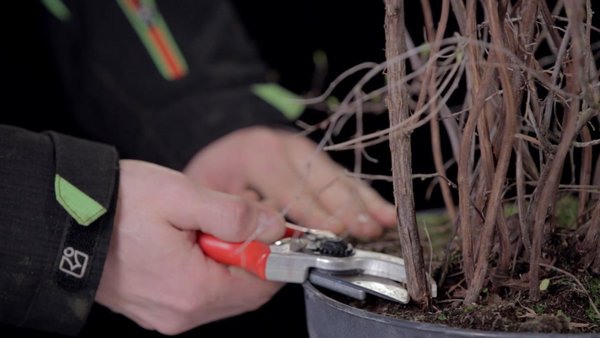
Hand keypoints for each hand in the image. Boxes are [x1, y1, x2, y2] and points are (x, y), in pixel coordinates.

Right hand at [95, 160, 284, 334]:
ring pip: (223, 292)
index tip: (274, 225)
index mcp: (192, 290)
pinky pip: (198, 293)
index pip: (261, 283)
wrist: (59, 219)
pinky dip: (207, 268)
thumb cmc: (115, 205)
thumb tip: (272, 228)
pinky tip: (192, 240)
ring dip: (229, 260)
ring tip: (208, 225)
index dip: (276, 252)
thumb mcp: (180, 196)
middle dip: (252, 254)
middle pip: (244, 291)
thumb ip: (233, 214)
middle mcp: (181, 312)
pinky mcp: (154, 307)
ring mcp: (165, 314)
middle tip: (241, 217)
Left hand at [184, 126, 395, 238]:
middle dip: (348, 207)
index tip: (334, 231)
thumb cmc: (210, 181)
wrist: (217, 155)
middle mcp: (286, 147)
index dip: (313, 211)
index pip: (290, 186)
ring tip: (386, 222)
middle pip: (322, 180)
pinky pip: (343, 179)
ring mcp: (305, 151)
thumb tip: (270, 234)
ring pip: (339, 178)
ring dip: (364, 202)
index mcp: (257, 153)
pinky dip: (365, 197)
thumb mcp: (205, 195)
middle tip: (367, 230)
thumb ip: (234, 212)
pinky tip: (384, 212)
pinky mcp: (316, 161)